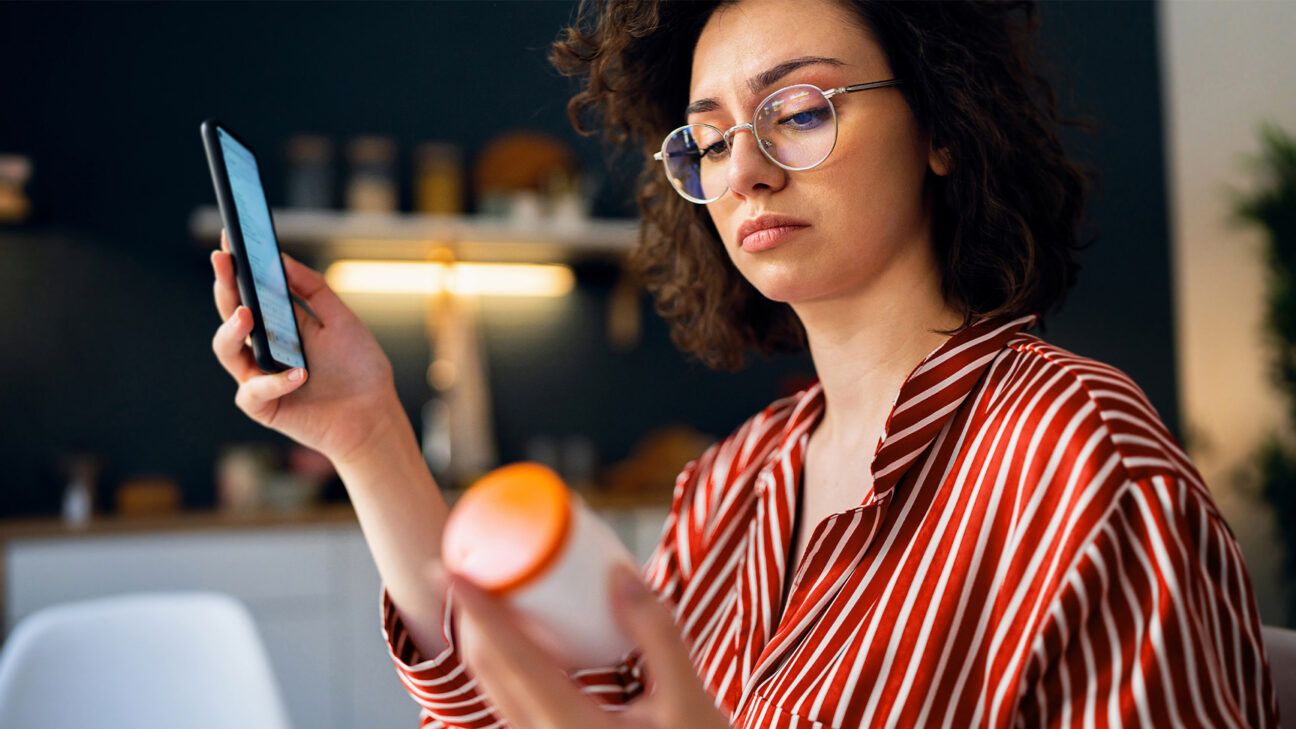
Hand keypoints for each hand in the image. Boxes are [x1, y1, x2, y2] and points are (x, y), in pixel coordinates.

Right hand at [210, 229, 398, 464]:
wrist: (374, 414)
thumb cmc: (358, 369)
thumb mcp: (341, 320)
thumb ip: (313, 289)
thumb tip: (281, 258)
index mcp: (278, 324)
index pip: (248, 291)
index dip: (235, 267)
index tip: (229, 237)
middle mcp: (262, 348)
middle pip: (230, 314)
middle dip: (224, 286)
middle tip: (224, 261)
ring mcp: (259, 377)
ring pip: (226, 350)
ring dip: (232, 331)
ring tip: (247, 314)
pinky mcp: (264, 406)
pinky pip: (253, 392)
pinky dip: (274, 382)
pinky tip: (299, 374)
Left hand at [429, 561, 730, 728]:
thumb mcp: (689, 701)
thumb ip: (657, 635)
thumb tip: (620, 574)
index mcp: (571, 726)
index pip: (510, 658)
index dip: (477, 612)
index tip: (451, 570)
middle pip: (489, 673)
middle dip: (471, 618)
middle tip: (465, 570)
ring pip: (498, 691)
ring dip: (486, 642)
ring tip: (485, 599)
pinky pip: (516, 703)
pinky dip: (509, 665)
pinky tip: (528, 643)